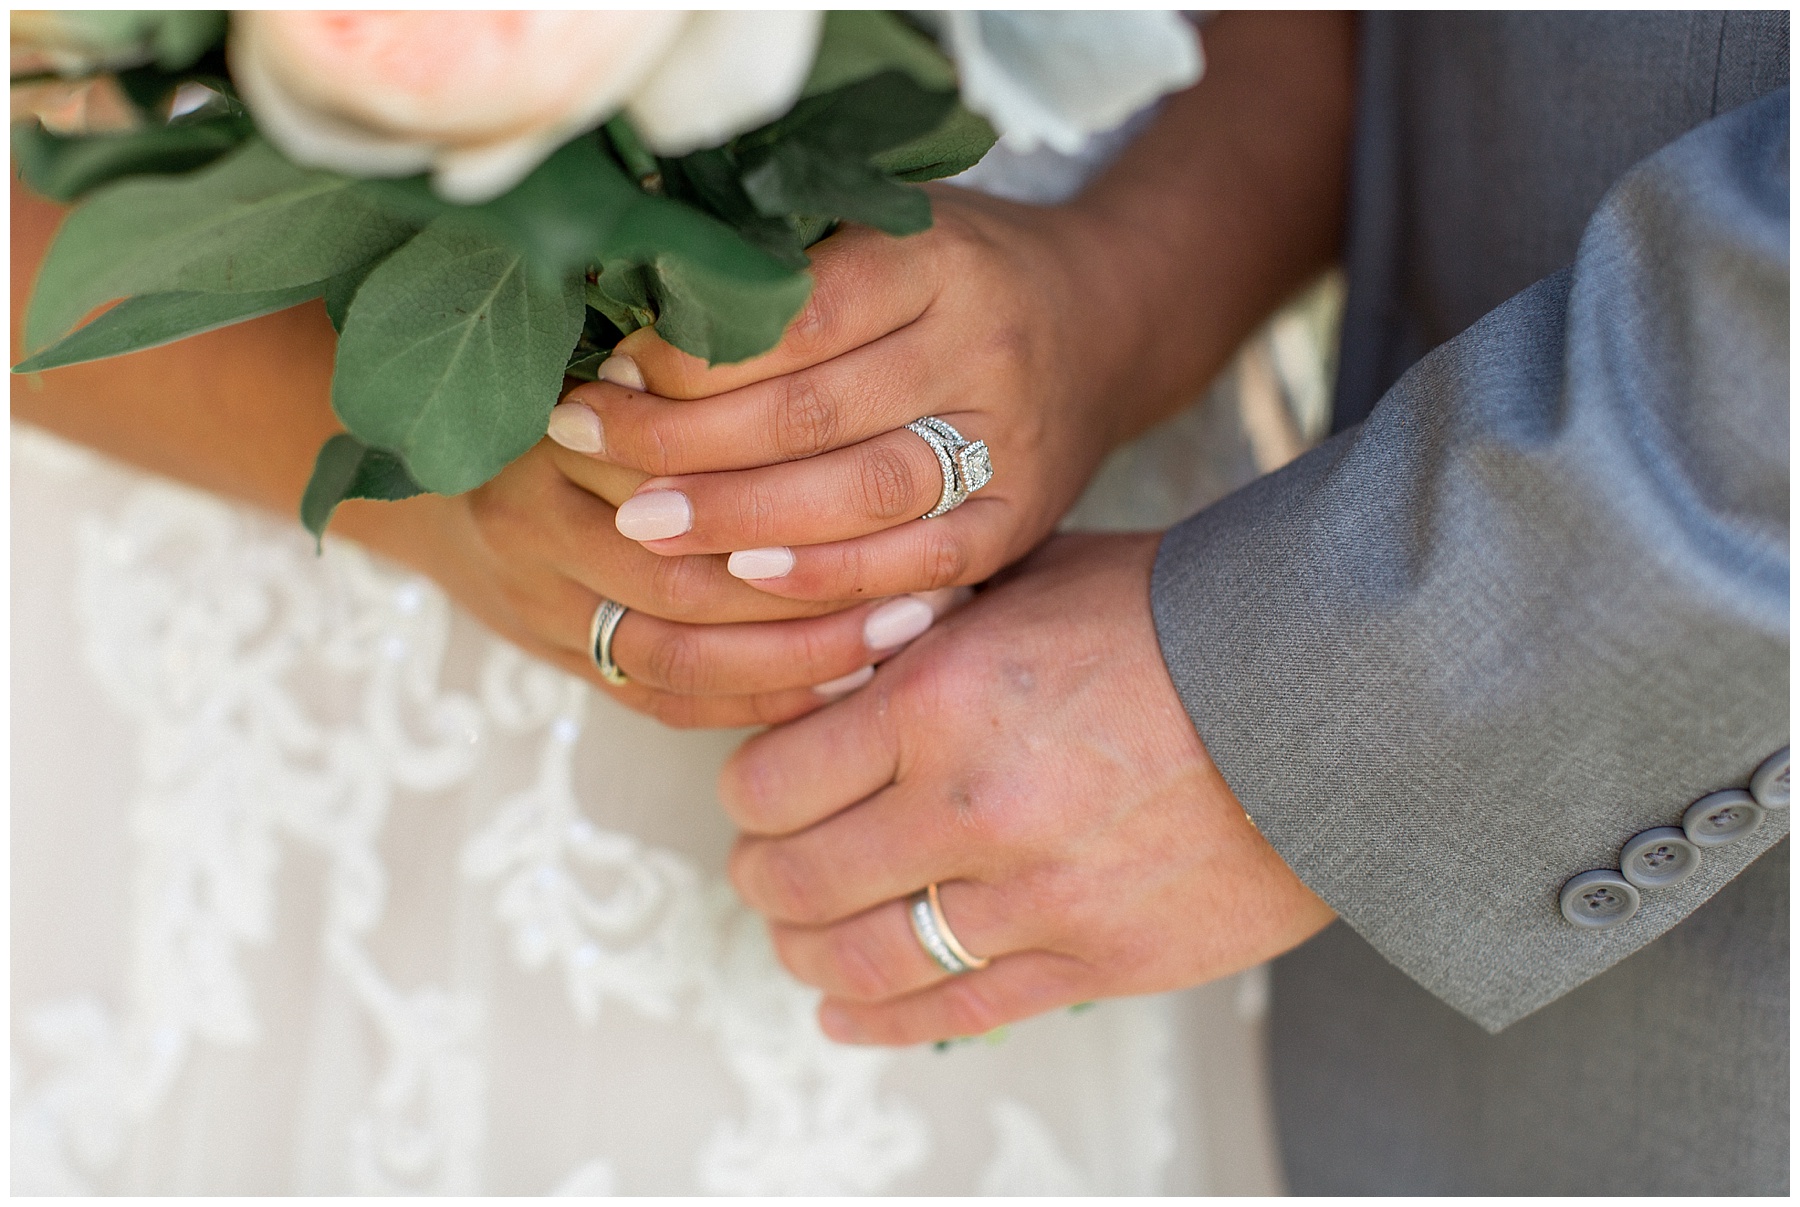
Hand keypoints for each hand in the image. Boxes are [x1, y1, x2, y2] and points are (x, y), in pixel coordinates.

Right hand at [341, 433, 967, 728]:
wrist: (428, 467)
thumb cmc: (558, 388)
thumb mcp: (615, 347)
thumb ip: (694, 371)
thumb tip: (835, 382)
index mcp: (554, 427)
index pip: (687, 479)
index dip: (792, 502)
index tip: (895, 510)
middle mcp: (530, 518)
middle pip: (687, 583)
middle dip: (807, 604)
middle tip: (912, 605)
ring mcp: (531, 597)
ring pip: (673, 656)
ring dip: (787, 665)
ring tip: (881, 652)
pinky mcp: (546, 652)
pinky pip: (654, 698)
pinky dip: (742, 702)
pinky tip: (822, 691)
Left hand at [551, 188, 1145, 602]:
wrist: (1103, 325)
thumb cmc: (957, 273)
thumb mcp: (889, 223)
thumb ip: (788, 254)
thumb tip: (628, 291)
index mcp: (942, 258)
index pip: (795, 312)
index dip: (690, 351)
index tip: (608, 370)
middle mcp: (983, 348)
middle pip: (812, 410)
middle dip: (683, 442)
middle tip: (587, 453)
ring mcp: (1009, 443)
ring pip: (858, 493)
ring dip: (738, 517)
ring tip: (638, 525)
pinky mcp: (1018, 518)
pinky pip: (914, 562)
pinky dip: (827, 579)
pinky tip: (744, 581)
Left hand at [717, 532, 1334, 1043]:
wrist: (1333, 689)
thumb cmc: (1182, 617)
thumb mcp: (1030, 580)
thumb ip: (922, 627)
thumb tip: (835, 674)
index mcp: (938, 694)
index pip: (770, 780)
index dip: (749, 792)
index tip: (761, 793)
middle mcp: (967, 803)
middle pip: (795, 878)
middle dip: (765, 874)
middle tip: (770, 864)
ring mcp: (1031, 896)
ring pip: (857, 959)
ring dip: (805, 953)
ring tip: (800, 941)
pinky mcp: (1094, 962)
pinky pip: (950, 1011)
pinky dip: (876, 1019)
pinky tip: (846, 1011)